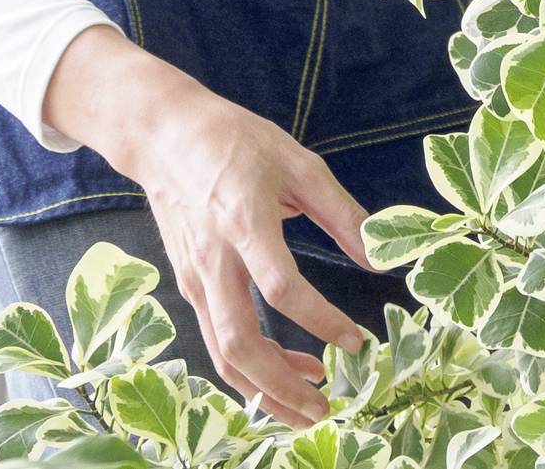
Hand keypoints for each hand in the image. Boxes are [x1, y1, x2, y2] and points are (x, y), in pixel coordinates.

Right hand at [45, 29, 374, 425]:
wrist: (165, 137)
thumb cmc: (239, 143)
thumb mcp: (301, 163)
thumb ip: (342, 212)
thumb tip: (379, 257)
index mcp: (246, 221)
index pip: (281, 286)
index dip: (320, 319)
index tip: (356, 341)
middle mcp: (214, 259)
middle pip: (239, 341)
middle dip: (282, 385)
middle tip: (326, 408)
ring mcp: (194, 278)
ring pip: (222, 353)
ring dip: (263, 390)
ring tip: (308, 407)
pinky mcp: (187, 286)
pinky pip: (215, 340)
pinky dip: (246, 369)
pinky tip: (281, 373)